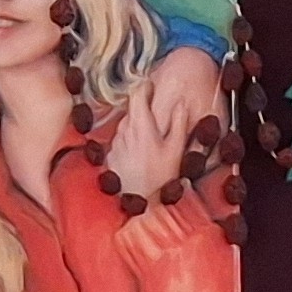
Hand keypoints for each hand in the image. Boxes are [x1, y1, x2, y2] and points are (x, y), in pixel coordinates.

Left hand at [112, 44, 223, 203]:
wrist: (141, 205)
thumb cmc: (161, 178)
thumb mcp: (176, 149)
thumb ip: (179, 123)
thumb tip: (181, 104)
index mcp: (141, 124)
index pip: (137, 92)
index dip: (145, 87)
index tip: (152, 88)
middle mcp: (124, 130)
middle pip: (131, 110)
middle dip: (143, 111)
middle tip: (157, 121)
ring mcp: (115, 143)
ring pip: (125, 126)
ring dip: (136, 128)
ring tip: (150, 143)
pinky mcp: (110, 157)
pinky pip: (120, 142)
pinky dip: (129, 144)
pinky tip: (140, 157)